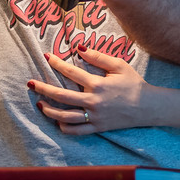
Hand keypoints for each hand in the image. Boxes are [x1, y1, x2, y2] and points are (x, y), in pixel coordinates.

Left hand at [28, 45, 153, 134]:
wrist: (149, 107)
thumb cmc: (134, 83)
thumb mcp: (119, 66)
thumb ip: (98, 57)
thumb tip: (79, 48)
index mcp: (98, 85)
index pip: (71, 72)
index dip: (57, 63)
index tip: (47, 57)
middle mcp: (93, 102)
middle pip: (62, 96)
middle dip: (43, 89)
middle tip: (30, 83)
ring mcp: (95, 117)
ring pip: (65, 116)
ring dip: (49, 110)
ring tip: (39, 103)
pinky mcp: (98, 128)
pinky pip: (77, 131)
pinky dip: (65, 127)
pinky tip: (58, 121)